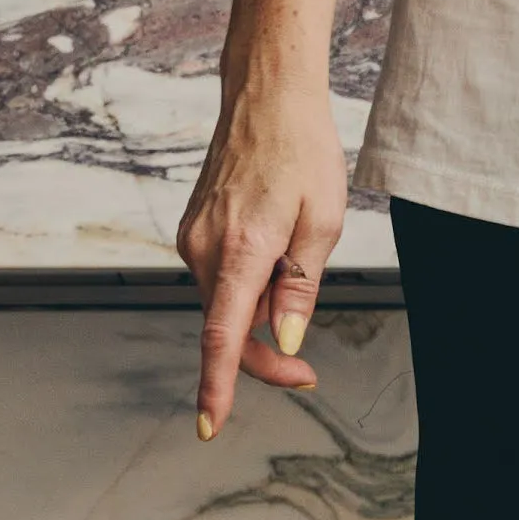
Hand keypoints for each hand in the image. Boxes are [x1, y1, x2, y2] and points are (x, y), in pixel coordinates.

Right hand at [176, 65, 344, 436]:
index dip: (218, 384)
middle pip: (229, 329)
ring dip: (261, 309)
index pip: (223, 333)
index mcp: (241, 249)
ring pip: (227, 304)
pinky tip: (276, 246)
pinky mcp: (195, 232)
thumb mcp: (324, 222)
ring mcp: (194, 239)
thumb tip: (283, 340)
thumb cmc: (302, 150)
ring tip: (298, 254)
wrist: (266, 95)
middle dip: (266, 354)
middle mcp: (204, 248)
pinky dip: (249, 285)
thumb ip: (301, 289)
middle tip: (308, 372)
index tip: (210, 424)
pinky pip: (223, 279)